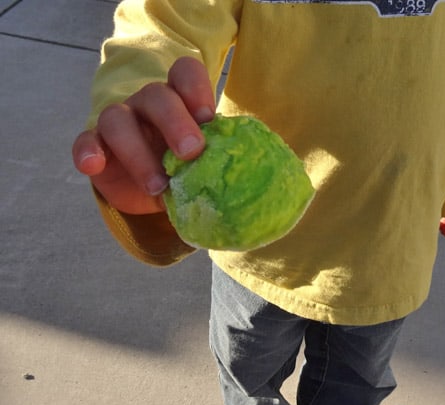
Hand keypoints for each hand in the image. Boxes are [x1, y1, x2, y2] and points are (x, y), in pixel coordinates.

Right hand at [72, 57, 214, 213]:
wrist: (155, 188)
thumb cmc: (188, 165)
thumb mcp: (208, 159)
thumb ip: (223, 155)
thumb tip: (254, 175)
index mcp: (180, 98)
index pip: (185, 72)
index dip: (196, 88)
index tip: (209, 117)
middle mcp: (148, 103)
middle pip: (157, 96)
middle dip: (176, 122)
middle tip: (192, 152)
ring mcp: (119, 120)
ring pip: (118, 119)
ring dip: (138, 152)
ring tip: (159, 185)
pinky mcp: (96, 145)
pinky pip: (85, 140)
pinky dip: (88, 151)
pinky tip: (94, 165)